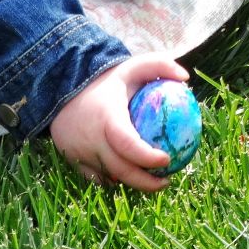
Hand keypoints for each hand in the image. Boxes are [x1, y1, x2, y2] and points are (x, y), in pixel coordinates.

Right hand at [49, 52, 189, 191]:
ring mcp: (80, 152)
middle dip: (146, 183)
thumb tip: (185, 78)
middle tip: (167, 180)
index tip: (168, 160)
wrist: (63, 86)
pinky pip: (97, 177)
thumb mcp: (131, 67)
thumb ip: (159, 65)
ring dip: (132, 181)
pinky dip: (113, 178)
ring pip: (110, 176)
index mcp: (107, 117)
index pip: (128, 144)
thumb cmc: (106, 80)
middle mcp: (91, 138)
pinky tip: (128, 174)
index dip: (148, 157)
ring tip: (153, 180)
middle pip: (120, 170)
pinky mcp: (72, 161)